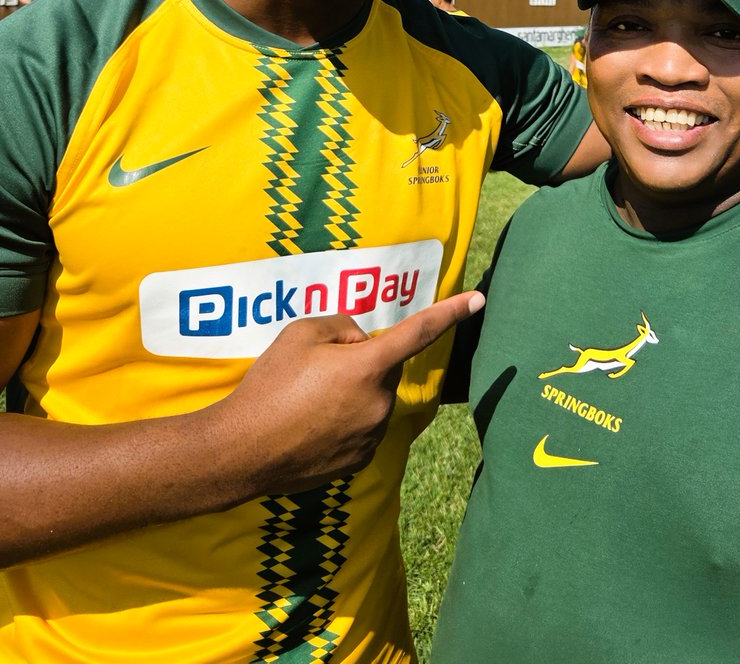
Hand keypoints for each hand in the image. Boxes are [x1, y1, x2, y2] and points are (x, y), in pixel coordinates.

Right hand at [214, 292, 484, 493]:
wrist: (241, 451)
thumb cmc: (269, 385)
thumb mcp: (300, 333)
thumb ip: (341, 327)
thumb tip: (359, 342)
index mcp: (369, 366)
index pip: (419, 331)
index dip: (451, 312)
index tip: (479, 300)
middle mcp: (380, 402)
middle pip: (384, 368)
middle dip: (361, 362)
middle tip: (316, 371)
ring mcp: (372, 435)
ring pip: (374, 398)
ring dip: (353, 393)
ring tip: (306, 402)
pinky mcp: (361, 460)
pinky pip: (363, 427)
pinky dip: (345, 421)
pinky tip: (310, 426)